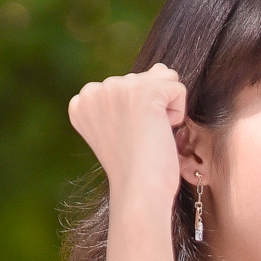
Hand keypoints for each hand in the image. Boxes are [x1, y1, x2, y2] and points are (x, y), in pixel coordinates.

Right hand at [68, 63, 188, 199]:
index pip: (126, 85)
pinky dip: (178, 112)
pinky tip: (161, 132)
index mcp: (82, 100)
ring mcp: (117, 88)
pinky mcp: (144, 92)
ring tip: (150, 135)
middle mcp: (94, 90)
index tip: (127, 137)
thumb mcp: (125, 126)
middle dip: (152, 108)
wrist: (139, 192)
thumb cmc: (136, 168)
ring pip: (163, 79)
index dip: (137, 112)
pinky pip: (177, 87)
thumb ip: (133, 94)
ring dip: (165, 109)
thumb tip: (161, 68)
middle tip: (140, 139)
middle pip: (144, 79)